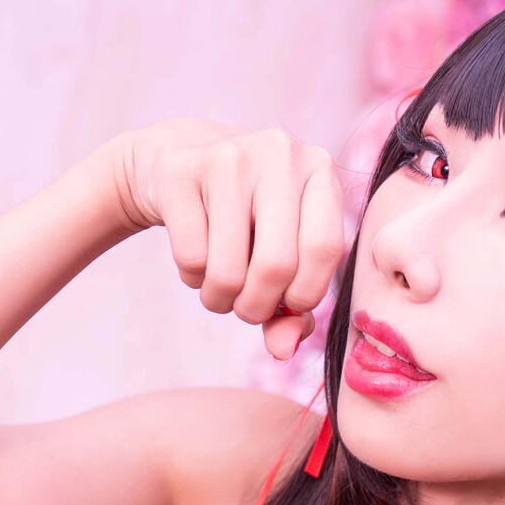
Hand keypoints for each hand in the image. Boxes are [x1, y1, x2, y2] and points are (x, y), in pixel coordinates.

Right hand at [107, 117, 345, 358]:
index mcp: (320, 170)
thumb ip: (293, 310)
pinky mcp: (179, 169)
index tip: (287, 303)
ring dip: (221, 299)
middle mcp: (280, 153)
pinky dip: (192, 278)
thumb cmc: (248, 223)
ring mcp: (228, 155)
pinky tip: (196, 256)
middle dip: (257, 307)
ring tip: (220, 285)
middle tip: (247, 306)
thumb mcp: (284, 258)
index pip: (324, 250)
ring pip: (228, 270)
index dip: (304, 295)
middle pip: (276, 265)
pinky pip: (191, 259)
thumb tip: (283, 351)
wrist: (181, 165)